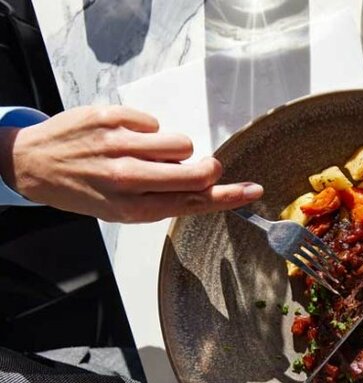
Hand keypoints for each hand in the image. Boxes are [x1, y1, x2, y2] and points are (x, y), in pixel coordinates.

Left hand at [0, 105, 261, 221]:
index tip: (254, 190)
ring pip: (180, 142)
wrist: (33, 165)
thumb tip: (209, 184)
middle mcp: (127, 178)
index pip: (195, 201)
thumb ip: (166, 199)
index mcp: (135, 207)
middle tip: (201, 166)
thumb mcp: (124, 210)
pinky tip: (126, 139)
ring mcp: (118, 145)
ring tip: (148, 154)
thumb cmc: (85, 190)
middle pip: (196, 170)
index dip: (230, 196)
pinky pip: (154, 122)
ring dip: (174, 148)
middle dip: (208, 168)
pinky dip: (147, 131)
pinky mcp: (110, 118)